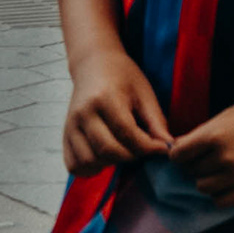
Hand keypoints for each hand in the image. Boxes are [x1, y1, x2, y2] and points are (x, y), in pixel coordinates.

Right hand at [63, 49, 171, 170]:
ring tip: (123, 150)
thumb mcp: (144, 93)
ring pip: (90, 161)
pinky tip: (105, 157)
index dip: (148, 147)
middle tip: (143, 149)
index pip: (126, 133)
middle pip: (108, 150)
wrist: (94, 65)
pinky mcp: (64, 136)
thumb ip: (156, 121)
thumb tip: (168, 147)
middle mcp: (83, 113)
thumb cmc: (122, 77)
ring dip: (111, 163)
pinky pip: (75, 165)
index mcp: (104, 98)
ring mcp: (70, 126)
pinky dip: (91, 168)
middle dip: (132, 156)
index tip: (163, 149)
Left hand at [170, 86, 233, 204]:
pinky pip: (221, 201)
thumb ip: (203, 133)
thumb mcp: (228, 115)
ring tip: (219, 167)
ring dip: (206, 178)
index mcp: (215, 135)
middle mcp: (224, 157)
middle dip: (195, 164)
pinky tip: (228, 180)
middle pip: (191, 171)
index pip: (179, 155)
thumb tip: (178, 148)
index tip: (187, 150)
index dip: (180, 153)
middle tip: (208, 155)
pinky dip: (219, 193)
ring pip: (203, 187)